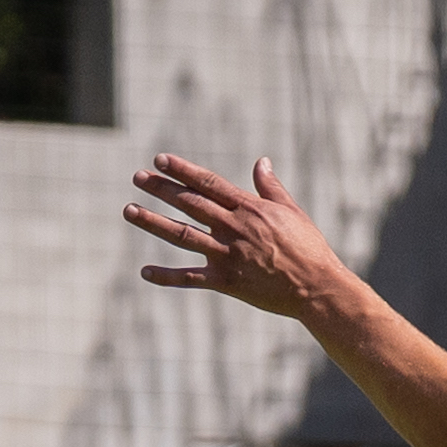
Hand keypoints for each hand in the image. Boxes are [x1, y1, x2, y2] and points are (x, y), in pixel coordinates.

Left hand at [125, 156, 360, 318]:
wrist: (317, 287)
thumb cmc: (309, 248)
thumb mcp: (291, 212)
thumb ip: (270, 187)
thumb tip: (260, 162)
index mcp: (249, 209)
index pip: (209, 183)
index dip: (183, 170)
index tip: (160, 159)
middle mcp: (233, 228)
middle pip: (190, 204)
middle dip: (161, 189)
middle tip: (137, 177)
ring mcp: (227, 255)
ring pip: (182, 235)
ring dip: (153, 222)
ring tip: (129, 210)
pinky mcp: (226, 281)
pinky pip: (190, 278)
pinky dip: (167, 276)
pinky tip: (145, 272)